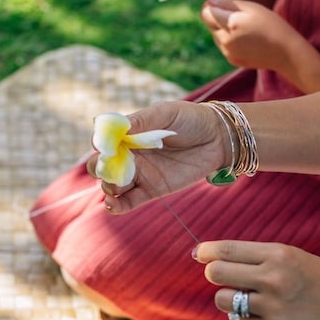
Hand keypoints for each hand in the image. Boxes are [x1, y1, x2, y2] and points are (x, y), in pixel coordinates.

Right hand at [86, 101, 228, 212]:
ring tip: (113, 188)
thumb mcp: (166, 113)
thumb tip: (116, 128)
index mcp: (129, 134)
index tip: (102, 146)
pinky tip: (111, 205)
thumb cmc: (191, 119)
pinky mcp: (152, 190)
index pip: (105, 141)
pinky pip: (129, 201)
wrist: (219, 138)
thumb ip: (141, 120)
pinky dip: (117, 206)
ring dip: (107, 188)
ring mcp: (140, 174)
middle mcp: (130, 155)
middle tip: (109, 169)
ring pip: (113, 185)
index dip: (100, 144)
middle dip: (100, 169)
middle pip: (103, 166)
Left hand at [195, 240, 319, 319]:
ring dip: (227, 297)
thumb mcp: (290, 255)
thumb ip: (256, 257)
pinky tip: (258, 311)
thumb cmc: (315, 276)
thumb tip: (212, 258)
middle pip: (217, 274)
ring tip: (243, 295)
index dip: (206, 251)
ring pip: (223, 299)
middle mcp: (273, 279)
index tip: (199, 253)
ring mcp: (272, 306)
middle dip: (214, 272)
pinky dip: (242, 315)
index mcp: (277, 254)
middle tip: (221, 274)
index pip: (227, 250)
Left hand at [201, 0, 300, 72]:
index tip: (219, 2)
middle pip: (208, 24)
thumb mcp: (252, 7)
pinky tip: (245, 38)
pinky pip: (223, 46)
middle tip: (235, 14)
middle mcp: (226, 40)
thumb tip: (210, 0)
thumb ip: (227, 3)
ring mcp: (228, 52)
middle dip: (216, 17)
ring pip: (215, 35)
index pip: (206, 12)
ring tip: (243, 27)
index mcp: (231, 24)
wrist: (285, 52)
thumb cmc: (271, 24)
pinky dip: (228, 40)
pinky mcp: (232, 60)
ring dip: (222, 29)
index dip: (210, 5)